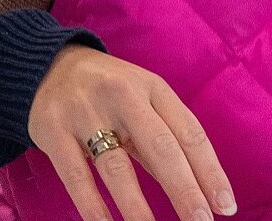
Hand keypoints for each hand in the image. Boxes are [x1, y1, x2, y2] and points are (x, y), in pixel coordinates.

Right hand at [27, 43, 236, 220]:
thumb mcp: (141, 101)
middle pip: (162, 148)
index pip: (190, 133)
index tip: (225, 204)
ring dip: (137, 207)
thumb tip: (195, 187)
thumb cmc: (107, 90)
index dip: (210, 171)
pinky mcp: (53, 130)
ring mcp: (86, 112)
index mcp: (154, 88)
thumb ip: (163, 139)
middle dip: (185, 189)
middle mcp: (124, 97)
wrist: (45, 65)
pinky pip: (76, 175)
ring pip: (117, 166)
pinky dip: (93, 206)